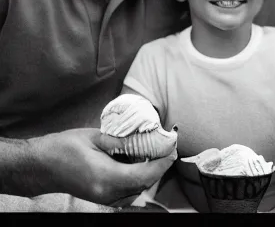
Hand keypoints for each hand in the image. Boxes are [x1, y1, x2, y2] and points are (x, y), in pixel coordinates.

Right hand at [30, 128, 175, 205]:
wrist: (41, 166)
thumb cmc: (64, 148)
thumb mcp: (96, 137)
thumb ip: (123, 140)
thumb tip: (147, 135)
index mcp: (107, 178)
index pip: (146, 174)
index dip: (163, 161)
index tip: (173, 146)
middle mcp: (108, 193)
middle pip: (145, 183)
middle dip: (159, 164)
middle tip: (166, 144)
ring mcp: (105, 198)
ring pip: (139, 188)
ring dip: (150, 170)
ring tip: (153, 149)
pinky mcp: (103, 197)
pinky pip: (129, 189)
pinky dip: (138, 175)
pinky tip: (137, 159)